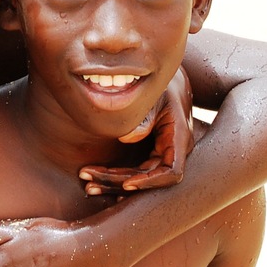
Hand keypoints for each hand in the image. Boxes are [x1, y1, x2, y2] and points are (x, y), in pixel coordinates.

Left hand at [79, 67, 191, 194]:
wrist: (167, 82)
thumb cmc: (162, 86)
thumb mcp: (155, 96)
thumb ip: (144, 116)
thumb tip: (127, 137)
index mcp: (178, 137)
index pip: (171, 172)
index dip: (150, 182)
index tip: (127, 184)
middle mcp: (173, 151)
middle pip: (148, 178)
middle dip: (119, 182)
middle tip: (89, 182)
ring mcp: (162, 154)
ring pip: (138, 178)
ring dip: (113, 183)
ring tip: (87, 185)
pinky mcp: (151, 154)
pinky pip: (135, 171)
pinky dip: (116, 177)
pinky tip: (97, 184)